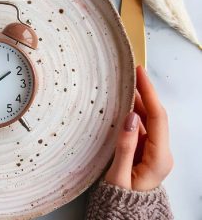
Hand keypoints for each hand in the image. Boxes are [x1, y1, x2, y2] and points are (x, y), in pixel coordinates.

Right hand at [105, 66, 172, 190]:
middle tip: (130, 75)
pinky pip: (141, 129)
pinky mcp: (145, 153)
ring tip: (124, 88)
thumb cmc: (121, 202)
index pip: (157, 117)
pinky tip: (122, 108)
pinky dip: (132, 116)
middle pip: (154, 116)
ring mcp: (154, 152)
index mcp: (159, 159)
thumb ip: (125, 147)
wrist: (125, 215)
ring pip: (147, 121)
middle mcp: (161, 153)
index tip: (140, 74)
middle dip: (144, 94)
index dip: (149, 93)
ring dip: (137, 104)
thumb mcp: (118, 176)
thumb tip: (131, 118)